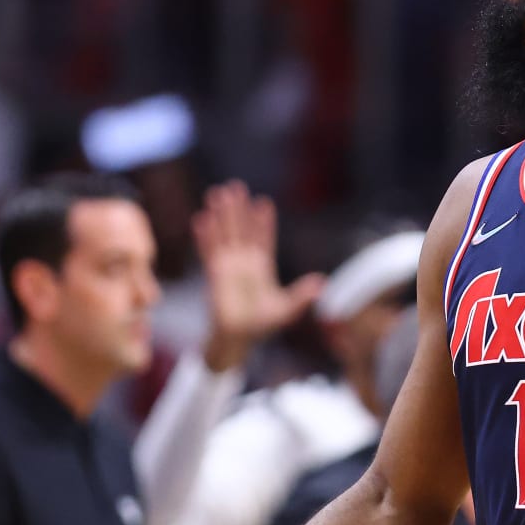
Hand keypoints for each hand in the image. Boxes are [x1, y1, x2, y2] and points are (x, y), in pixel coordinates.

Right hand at [196, 179, 321, 370]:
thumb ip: (302, 296)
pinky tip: (202, 219)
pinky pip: (209, 251)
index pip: (263, 239)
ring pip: (225, 235)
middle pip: (241, 230)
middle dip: (239, 210)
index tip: (263, 203)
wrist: (238, 338)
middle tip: (236, 186)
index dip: (263, 222)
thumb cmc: (262, 325)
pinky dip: (206, 237)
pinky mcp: (214, 275)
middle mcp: (244, 262)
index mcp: (262, 267)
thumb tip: (322, 283)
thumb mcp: (286, 310)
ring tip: (217, 193)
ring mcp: (228, 267)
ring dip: (221, 216)